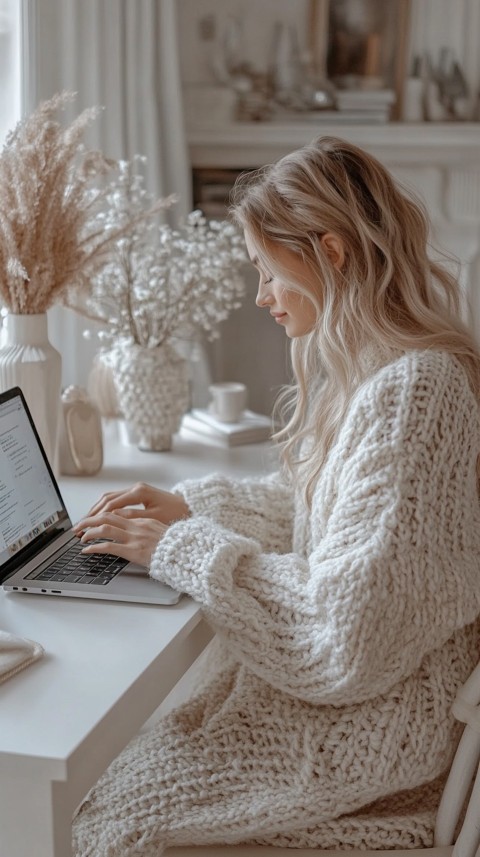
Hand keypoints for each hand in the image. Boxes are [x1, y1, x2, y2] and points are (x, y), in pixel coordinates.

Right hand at [73, 482, 189, 531]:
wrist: (189, 507)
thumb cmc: (175, 514)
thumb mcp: (153, 518)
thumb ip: (132, 517)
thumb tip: (113, 517)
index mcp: (139, 492)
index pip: (111, 504)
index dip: (96, 516)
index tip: (86, 526)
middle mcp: (136, 488)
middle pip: (107, 499)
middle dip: (92, 512)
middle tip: (80, 525)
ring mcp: (136, 490)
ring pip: (110, 498)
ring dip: (97, 509)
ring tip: (86, 522)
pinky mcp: (138, 494)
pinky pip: (117, 499)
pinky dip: (106, 508)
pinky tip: (100, 517)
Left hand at [78, 511, 168, 567]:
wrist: (184, 554)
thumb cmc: (174, 546)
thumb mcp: (159, 531)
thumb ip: (144, 527)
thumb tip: (130, 528)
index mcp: (143, 520)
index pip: (117, 513)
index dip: (101, 516)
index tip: (92, 521)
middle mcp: (137, 526)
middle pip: (107, 516)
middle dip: (89, 519)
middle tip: (79, 525)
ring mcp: (134, 538)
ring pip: (104, 528)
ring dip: (89, 531)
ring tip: (80, 536)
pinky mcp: (132, 551)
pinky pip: (108, 546)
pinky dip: (94, 547)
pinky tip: (87, 549)